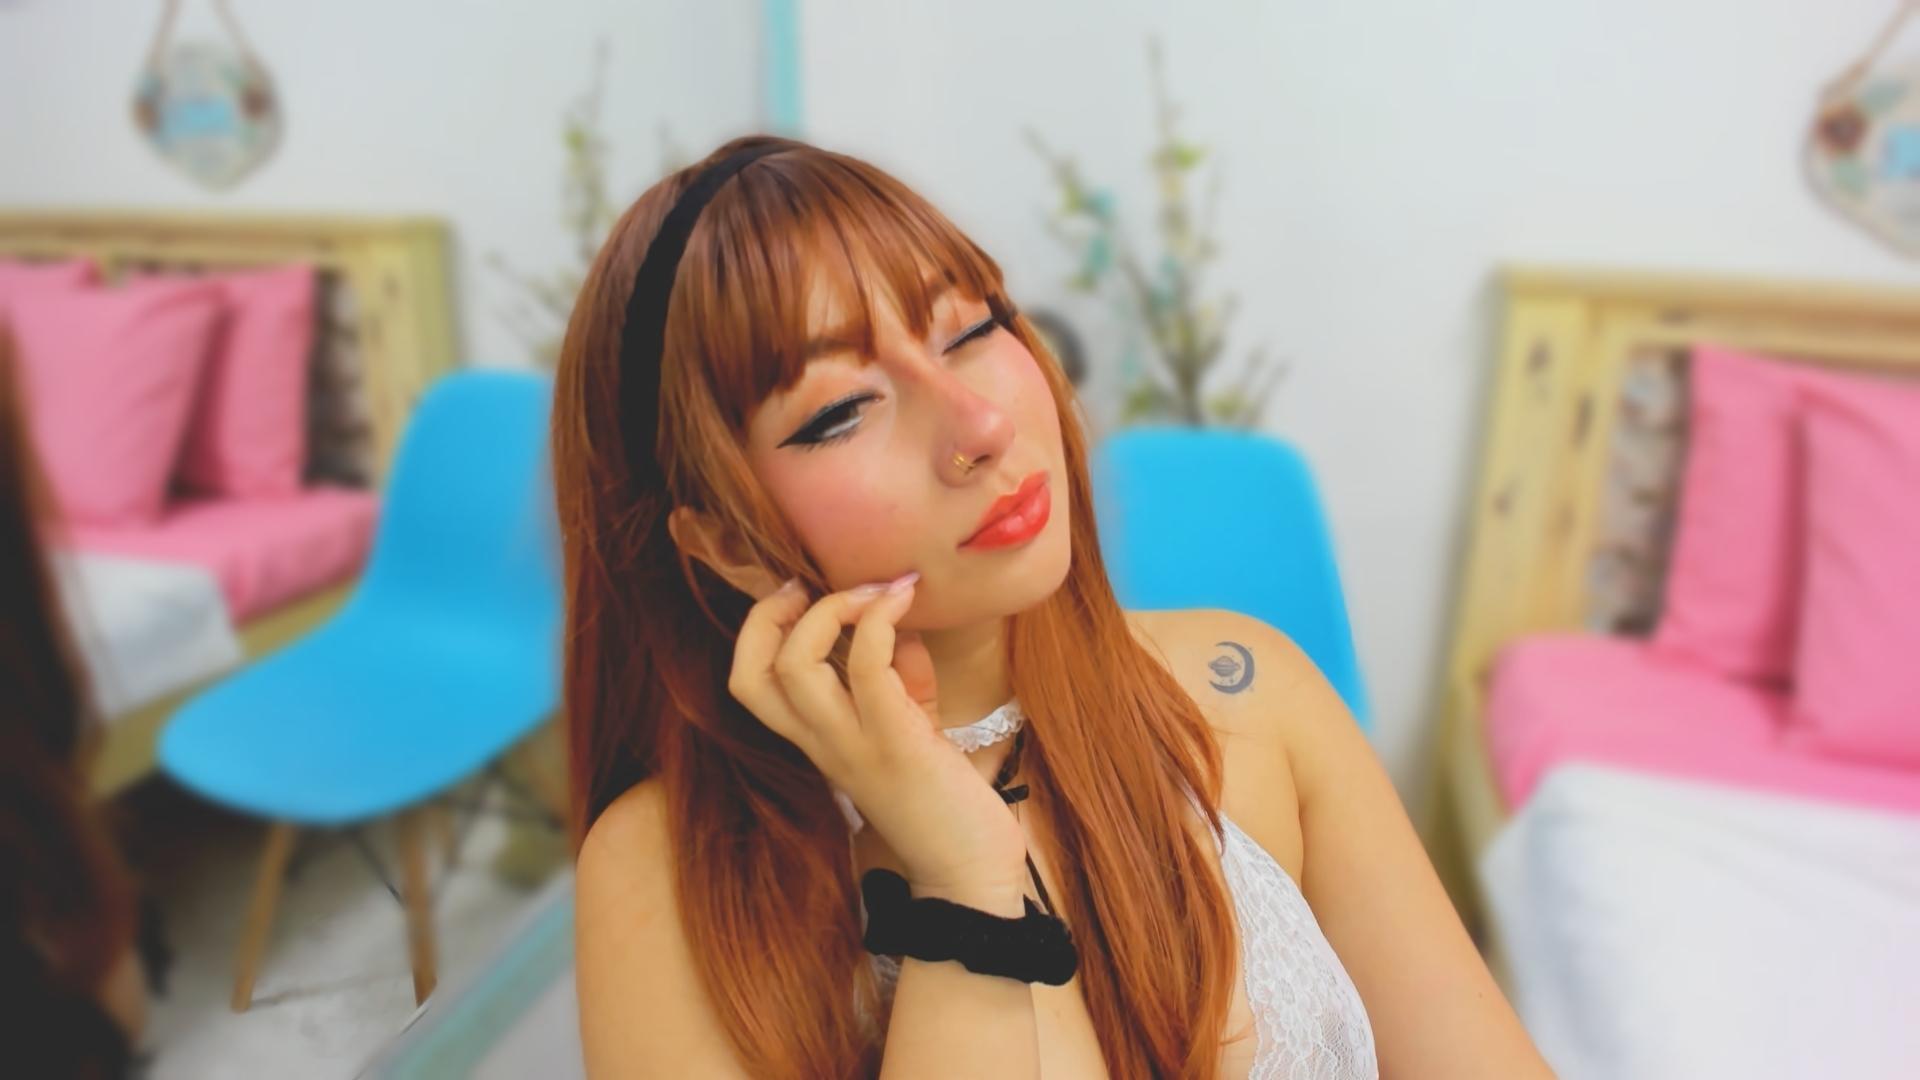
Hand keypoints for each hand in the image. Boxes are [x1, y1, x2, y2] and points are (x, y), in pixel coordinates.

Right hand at [728, 574, 1027, 899]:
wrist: (972, 872)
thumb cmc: (946, 798)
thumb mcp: (913, 724)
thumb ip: (899, 677)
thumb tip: (898, 624)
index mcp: (818, 740)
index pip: (749, 683)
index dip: (760, 628)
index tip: (803, 594)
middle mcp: (822, 744)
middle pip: (749, 674)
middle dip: (770, 614)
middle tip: (815, 586)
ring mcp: (854, 746)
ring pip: (794, 666)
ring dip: (828, 611)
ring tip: (871, 591)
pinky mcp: (897, 744)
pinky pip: (868, 667)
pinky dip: (879, 621)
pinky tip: (905, 601)